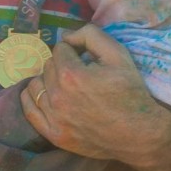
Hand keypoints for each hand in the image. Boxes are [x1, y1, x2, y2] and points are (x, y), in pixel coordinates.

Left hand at [21, 24, 157, 161]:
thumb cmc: (130, 91)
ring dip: (48, 80)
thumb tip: (65, 36)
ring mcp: (55, 119)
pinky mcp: (55, 135)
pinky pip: (30, 111)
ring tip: (65, 85)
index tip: (86, 59)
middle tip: (79, 72)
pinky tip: (44, 94)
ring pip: (36, 85)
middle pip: (48, 66)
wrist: (140, 134)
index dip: (74, 50)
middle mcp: (58, 97)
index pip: (60, 49)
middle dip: (62, 64)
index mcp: (71, 75)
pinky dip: (32, 99)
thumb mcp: (117, 53)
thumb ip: (89, 34)